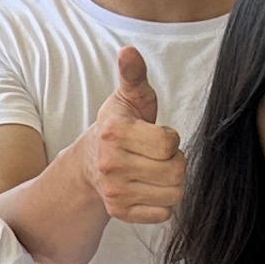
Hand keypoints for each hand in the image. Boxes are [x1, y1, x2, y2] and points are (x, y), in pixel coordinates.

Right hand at [84, 44, 185, 224]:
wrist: (88, 163)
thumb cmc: (118, 126)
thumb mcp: (127, 97)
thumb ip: (133, 74)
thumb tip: (128, 51)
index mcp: (114, 132)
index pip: (169, 143)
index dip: (170, 138)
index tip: (155, 135)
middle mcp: (110, 164)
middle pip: (176, 170)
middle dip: (174, 161)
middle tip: (158, 155)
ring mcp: (115, 191)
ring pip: (174, 193)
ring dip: (171, 181)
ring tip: (154, 170)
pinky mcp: (120, 212)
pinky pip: (164, 212)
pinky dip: (162, 202)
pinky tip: (148, 187)